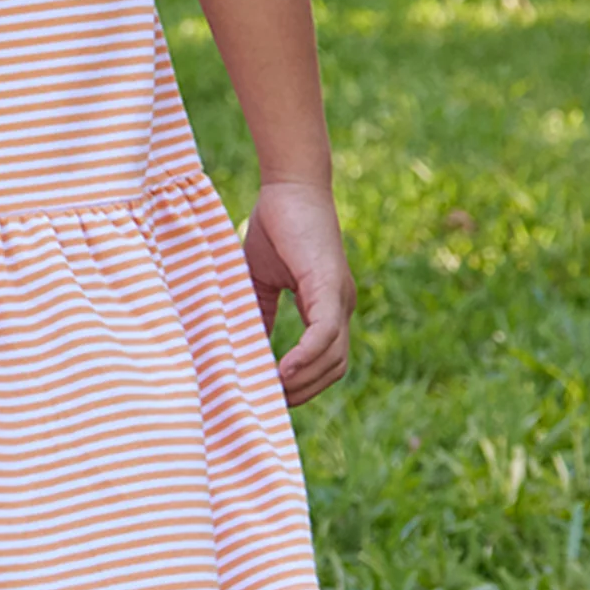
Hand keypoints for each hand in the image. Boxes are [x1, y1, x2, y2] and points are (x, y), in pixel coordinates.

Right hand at [244, 178, 350, 401]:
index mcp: (328, 306)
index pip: (327, 360)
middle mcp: (342, 306)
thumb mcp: (260, 280)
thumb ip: (258, 315)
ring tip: (271, 392)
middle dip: (305, 392)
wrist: (289, 186)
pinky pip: (324, 333)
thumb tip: (247, 350)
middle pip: (335, 368)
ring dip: (304, 382)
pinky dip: (305, 357)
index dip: (304, 384)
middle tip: (269, 403)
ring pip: (334, 358)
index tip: (272, 397)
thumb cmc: (275, 226)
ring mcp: (340, 297)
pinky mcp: (329, 285)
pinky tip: (281, 372)